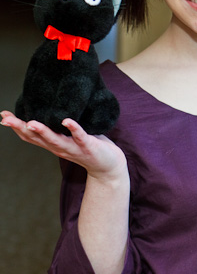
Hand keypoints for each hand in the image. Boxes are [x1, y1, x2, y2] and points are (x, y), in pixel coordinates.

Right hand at [0, 111, 126, 179]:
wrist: (109, 166)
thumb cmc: (89, 146)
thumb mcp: (69, 136)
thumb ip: (58, 126)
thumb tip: (49, 107)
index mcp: (53, 144)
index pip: (30, 136)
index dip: (16, 127)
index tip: (3, 116)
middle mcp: (59, 147)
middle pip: (36, 138)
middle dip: (20, 127)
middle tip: (5, 118)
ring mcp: (73, 148)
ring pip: (54, 139)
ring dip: (42, 131)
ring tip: (30, 122)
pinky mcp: (88, 146)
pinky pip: (79, 136)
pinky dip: (73, 128)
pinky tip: (66, 120)